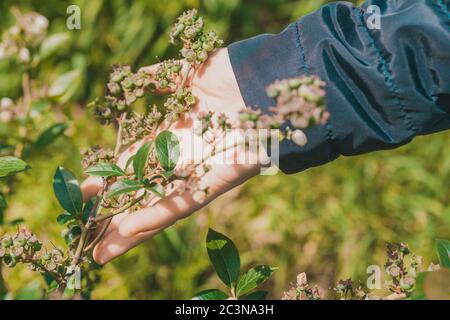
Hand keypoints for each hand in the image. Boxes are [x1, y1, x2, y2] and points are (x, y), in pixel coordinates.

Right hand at [81, 48, 265, 263]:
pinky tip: (130, 231)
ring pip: (161, 206)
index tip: (85, 191)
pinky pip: (185, 202)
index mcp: (175, 137)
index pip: (136, 164)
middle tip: (87, 232)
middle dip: (118, 212)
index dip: (111, 178)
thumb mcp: (186, 74)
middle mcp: (185, 159)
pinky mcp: (220, 181)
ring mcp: (201, 172)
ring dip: (132, 229)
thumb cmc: (230, 73)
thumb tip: (132, 78)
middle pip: (146, 191)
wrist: (265, 79)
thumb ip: (158, 80)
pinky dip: (158, 216)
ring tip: (103, 251)